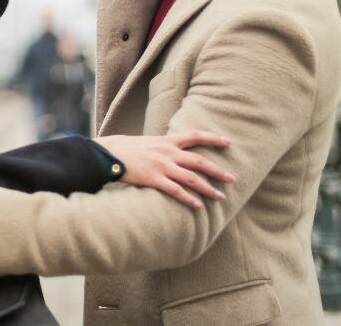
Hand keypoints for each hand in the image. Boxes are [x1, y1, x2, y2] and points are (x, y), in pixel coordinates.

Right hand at [95, 132, 234, 209]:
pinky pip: (176, 190)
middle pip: (200, 161)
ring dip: (208, 188)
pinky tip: (198, 206)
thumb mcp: (147, 142)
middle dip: (218, 171)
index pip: (195, 136)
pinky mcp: (154, 179)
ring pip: (192, 178)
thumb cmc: (126, 149)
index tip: (228, 142)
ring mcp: (162, 166)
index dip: (213, 138)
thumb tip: (174, 151)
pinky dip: (189, 198)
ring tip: (220, 197)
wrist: (109, 154)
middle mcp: (168, 152)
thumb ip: (163, 147)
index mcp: (167, 141)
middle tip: (231, 179)